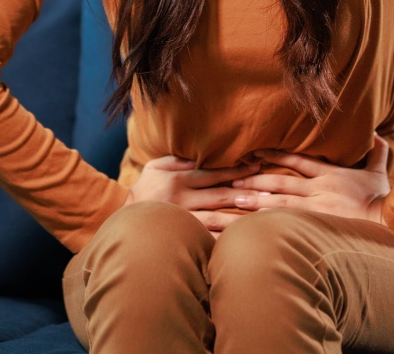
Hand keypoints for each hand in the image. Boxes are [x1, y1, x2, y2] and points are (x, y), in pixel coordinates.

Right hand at [123, 155, 260, 236]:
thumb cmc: (144, 191)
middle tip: (270, 192)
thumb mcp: (155, 167)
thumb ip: (176, 158)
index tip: (257, 166)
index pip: (213, 173)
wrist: (124, 222)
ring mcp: (183, 221)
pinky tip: (243, 240)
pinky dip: (226, 239)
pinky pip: (207, 240)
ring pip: (217, 219)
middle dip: (246, 193)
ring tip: (262, 217)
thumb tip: (200, 154)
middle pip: (220, 195)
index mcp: (179, 178)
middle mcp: (183, 199)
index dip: (236, 170)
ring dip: (241, 218)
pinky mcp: (182, 239)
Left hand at [230, 133, 390, 224]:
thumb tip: (377, 133)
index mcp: (329, 175)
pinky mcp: (318, 228)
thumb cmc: (383, 200)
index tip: (254, 153)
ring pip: (280, 204)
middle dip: (255, 180)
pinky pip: (288, 226)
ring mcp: (317, 210)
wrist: (391, 224)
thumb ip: (376, 152)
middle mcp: (319, 190)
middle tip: (232, 179)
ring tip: (234, 199)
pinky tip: (251, 226)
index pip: (296, 160)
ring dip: (255, 202)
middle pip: (281, 183)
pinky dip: (269, 225)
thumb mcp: (379, 172)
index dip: (274, 155)